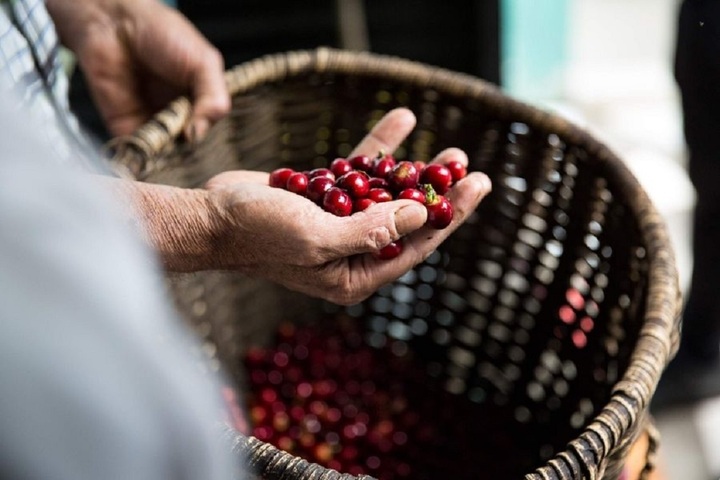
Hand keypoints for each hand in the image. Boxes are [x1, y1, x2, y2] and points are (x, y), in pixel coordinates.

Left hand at [46, 0, 228, 138]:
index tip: (201, 123)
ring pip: (168, 155)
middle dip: (189, 144)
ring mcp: (155, 126)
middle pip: (192, 146)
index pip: (212, 127)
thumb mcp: (204, 62)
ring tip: (165, 134)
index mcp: (201, 101)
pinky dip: (145, 157)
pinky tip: (150, 147)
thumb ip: (214, 98)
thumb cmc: (163, 34)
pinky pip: (139, 154)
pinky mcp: (128, 131)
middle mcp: (180, 117)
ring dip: (169, 152)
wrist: (114, 24)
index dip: (208, 129)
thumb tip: (201, 133)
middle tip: (183, 129)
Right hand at [205, 108, 491, 304]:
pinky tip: (402, 122)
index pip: (416, 244)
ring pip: (387, 194)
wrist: (210, 216)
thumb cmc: (258, 235)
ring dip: (415, 171)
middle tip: (468, 165)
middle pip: (407, 218)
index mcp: (355, 274)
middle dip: (438, 192)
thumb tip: (419, 213)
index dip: (449, 215)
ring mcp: (339, 223)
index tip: (477, 185)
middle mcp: (352, 252)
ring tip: (449, 150)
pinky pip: (359, 173)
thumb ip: (370, 230)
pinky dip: (378, 150)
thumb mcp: (317, 238)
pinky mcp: (324, 198)